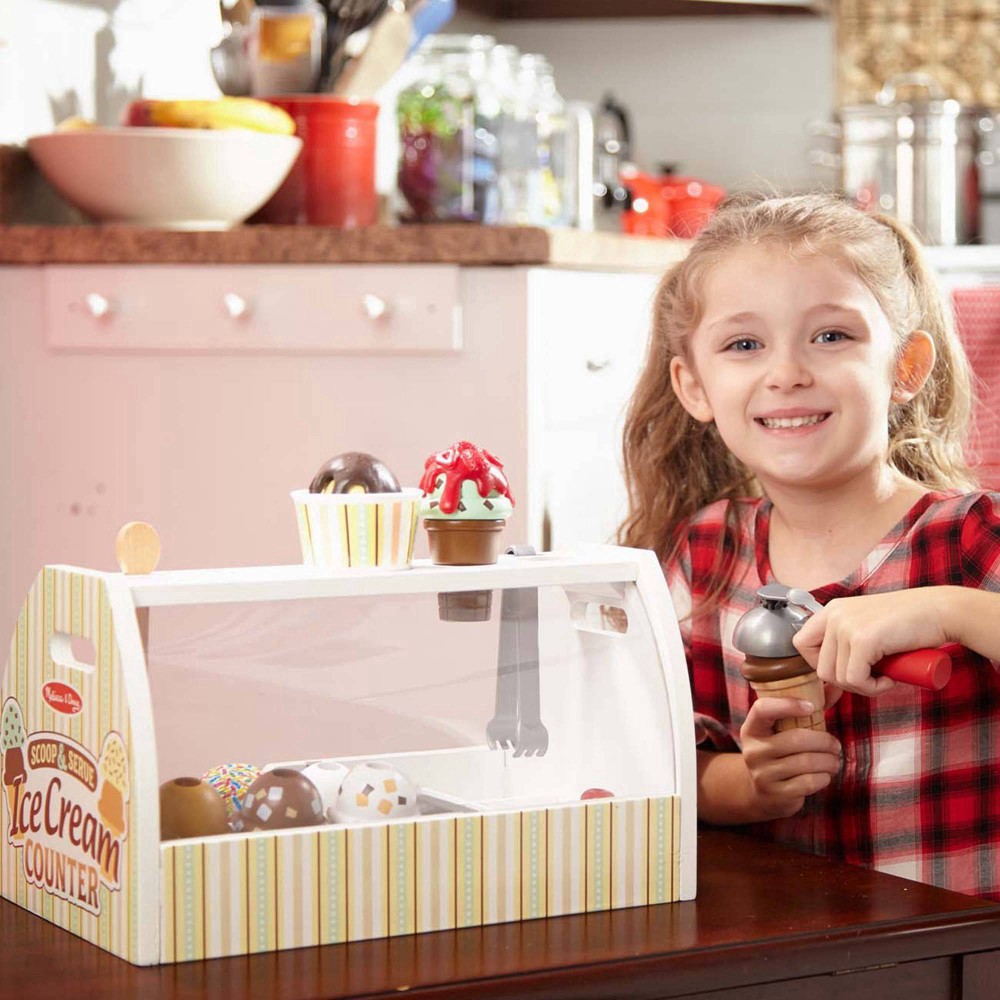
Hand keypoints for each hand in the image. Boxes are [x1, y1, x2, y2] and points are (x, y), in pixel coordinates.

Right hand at [740, 698, 841, 820]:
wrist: (762, 792)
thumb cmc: (780, 752)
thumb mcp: (785, 730)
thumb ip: (810, 708)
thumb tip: (836, 686)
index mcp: (752, 728)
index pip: (762, 709)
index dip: (787, 705)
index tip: (810, 707)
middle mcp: (753, 750)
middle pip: (796, 739)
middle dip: (824, 741)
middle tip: (835, 744)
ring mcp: (763, 774)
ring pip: (806, 762)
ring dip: (829, 761)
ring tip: (834, 760)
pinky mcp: (776, 794)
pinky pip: (809, 782)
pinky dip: (824, 777)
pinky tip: (825, 775)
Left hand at [792, 589, 951, 697]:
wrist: (940, 611)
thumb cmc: (909, 622)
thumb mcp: (866, 626)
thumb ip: (846, 640)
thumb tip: (830, 675)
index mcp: (831, 610)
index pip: (801, 644)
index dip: (819, 664)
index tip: (845, 670)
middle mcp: (834, 615)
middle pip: (820, 668)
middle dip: (846, 682)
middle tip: (871, 678)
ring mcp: (846, 626)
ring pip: (837, 677)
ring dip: (861, 687)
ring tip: (884, 676)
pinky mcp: (863, 639)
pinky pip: (855, 679)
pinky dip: (872, 688)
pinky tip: (889, 678)